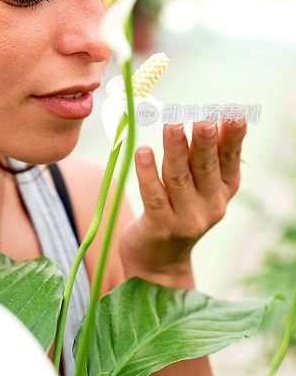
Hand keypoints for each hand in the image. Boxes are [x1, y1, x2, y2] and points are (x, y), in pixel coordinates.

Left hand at [119, 117, 246, 281]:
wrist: (159, 261)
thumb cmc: (178, 209)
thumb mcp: (199, 186)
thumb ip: (201, 156)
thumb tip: (200, 115)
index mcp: (224, 190)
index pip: (230, 159)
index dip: (232, 137)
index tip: (233, 114)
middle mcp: (210, 205)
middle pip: (205, 167)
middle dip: (204, 141)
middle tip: (203, 118)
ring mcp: (186, 218)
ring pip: (178, 178)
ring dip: (175, 150)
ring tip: (172, 125)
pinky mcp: (160, 227)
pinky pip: (152, 196)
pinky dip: (147, 173)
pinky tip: (143, 152)